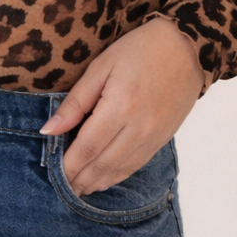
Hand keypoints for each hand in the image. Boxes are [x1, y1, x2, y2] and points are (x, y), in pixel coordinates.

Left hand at [39, 17, 204, 196]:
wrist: (187, 47)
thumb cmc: (140, 49)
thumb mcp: (101, 67)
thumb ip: (75, 102)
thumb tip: (49, 130)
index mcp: (119, 107)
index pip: (87, 147)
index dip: (68, 165)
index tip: (53, 174)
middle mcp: (138, 128)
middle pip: (102, 163)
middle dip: (79, 179)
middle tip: (62, 188)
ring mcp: (154, 136)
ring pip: (120, 169)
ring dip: (97, 182)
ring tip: (78, 189)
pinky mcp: (164, 138)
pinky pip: (137, 165)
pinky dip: (117, 176)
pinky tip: (104, 179)